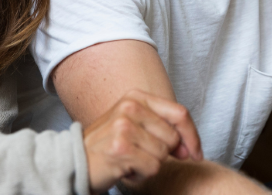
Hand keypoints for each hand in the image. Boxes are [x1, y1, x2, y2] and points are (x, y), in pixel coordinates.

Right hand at [83, 89, 202, 193]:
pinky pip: (152, 168)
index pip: (179, 113)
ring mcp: (124, 126)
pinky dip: (142, 175)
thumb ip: (163, 128)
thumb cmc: (109, 145)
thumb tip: (191, 149)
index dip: (192, 136)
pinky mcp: (121, 148)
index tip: (196, 154)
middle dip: (164, 153)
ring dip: (150, 165)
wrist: (76, 161)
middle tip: (141, 154)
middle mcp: (130, 106)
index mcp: (136, 96)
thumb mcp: (135, 125)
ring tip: (130, 160)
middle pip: (173, 137)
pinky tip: (126, 169)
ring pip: (163, 154)